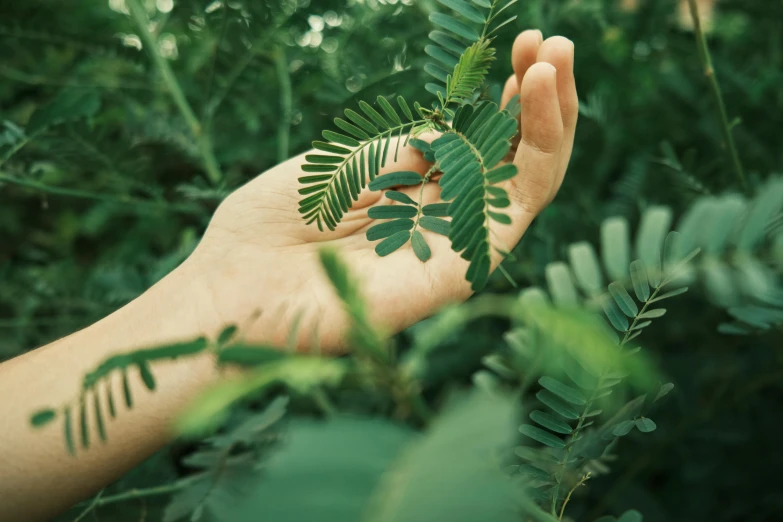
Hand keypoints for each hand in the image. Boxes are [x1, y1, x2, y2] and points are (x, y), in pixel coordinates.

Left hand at [188, 31, 577, 350]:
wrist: (238, 287)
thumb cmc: (272, 226)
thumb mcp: (340, 166)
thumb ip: (398, 154)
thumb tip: (443, 132)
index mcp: (411, 197)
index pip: (477, 147)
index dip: (500, 102)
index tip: (513, 51)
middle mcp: (442, 220)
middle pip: (512, 159)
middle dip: (537, 98)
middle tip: (555, 41)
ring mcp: (457, 244)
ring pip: (530, 178)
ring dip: (552, 113)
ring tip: (558, 52)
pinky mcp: (464, 267)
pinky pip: (518, 203)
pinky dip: (537, 146)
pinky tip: (533, 92)